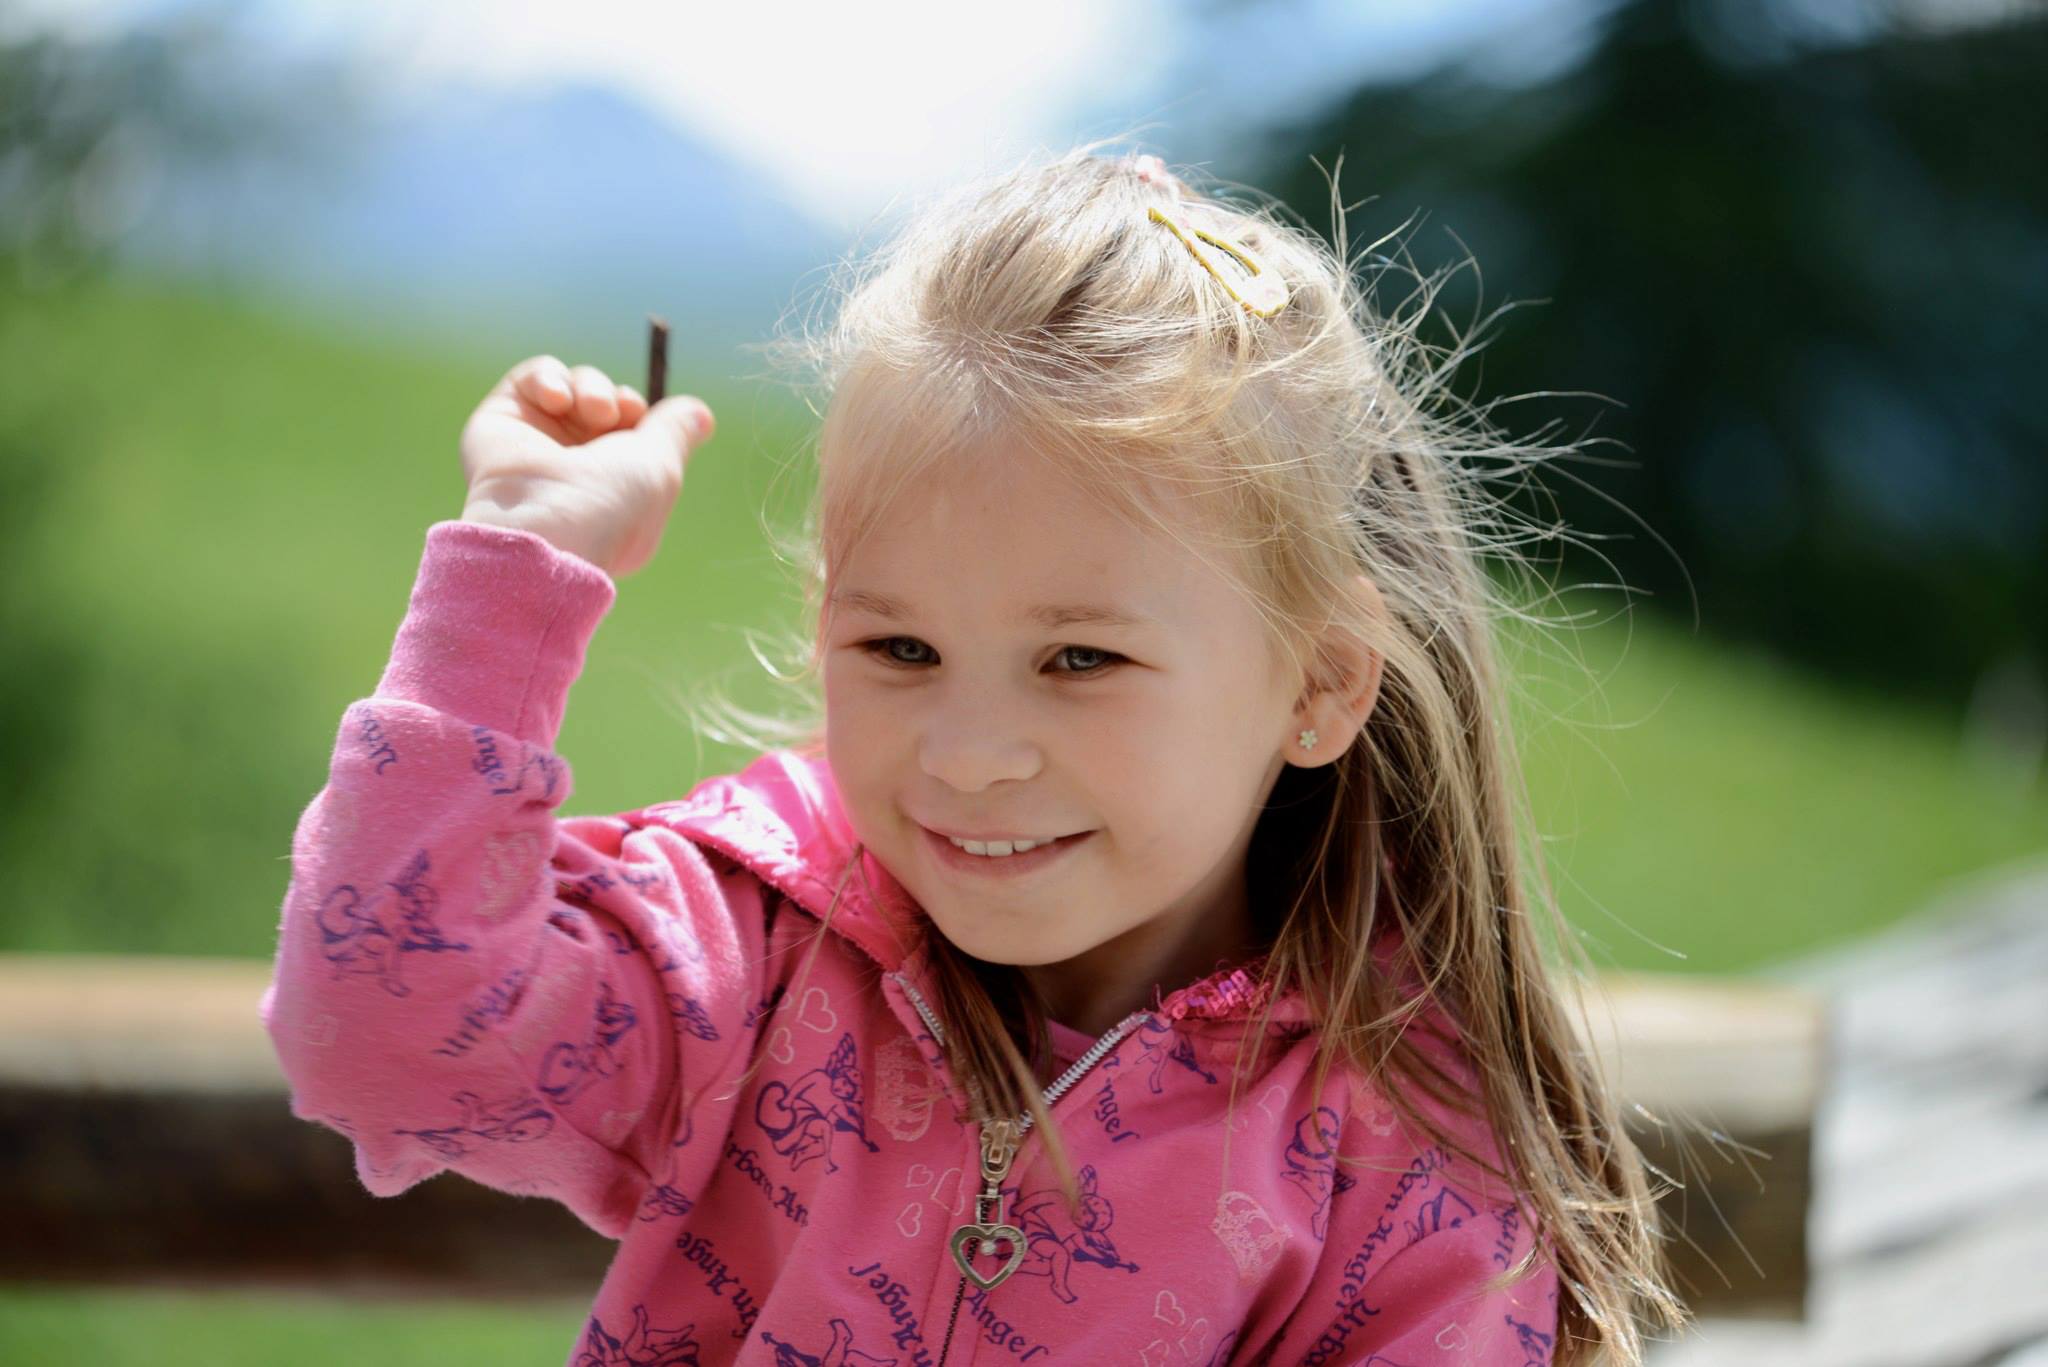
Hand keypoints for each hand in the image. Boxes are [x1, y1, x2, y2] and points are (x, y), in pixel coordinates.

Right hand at [457, 354, 715, 577]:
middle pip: (604, 404)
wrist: (542, 523)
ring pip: (572, 386)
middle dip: (615, 397)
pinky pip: (531, 379)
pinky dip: (547, 377)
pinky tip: (555, 398)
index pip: (632, 434)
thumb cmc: (610, 504)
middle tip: (612, 413)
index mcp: (613, 489)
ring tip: (590, 408)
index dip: (639, 412)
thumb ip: (676, 431)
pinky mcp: (501, 424)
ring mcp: (537, 446)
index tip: (639, 414)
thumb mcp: (662, 467)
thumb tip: (700, 413)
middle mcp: (574, 468)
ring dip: (589, 386)